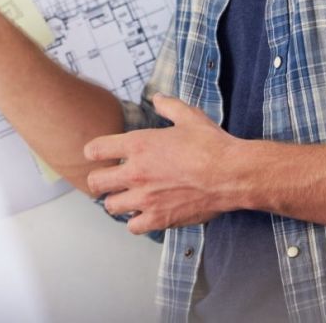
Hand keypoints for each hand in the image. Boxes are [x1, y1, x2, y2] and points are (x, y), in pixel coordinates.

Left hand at [83, 94, 241, 233]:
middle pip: (96, 182)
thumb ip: (167, 105)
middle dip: (99, 179)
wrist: (231, 174)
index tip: (97, 153)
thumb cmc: (211, 145)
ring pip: (111, 206)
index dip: (94, 151)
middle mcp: (136, 172)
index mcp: (139, 144)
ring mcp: (146, 198)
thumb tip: (157, 98)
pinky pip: (133, 226)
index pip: (96, 149)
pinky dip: (135, 221)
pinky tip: (144, 212)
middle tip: (107, 179)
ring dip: (116, 200)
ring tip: (126, 196)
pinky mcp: (159, 218)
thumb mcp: (188, 115)